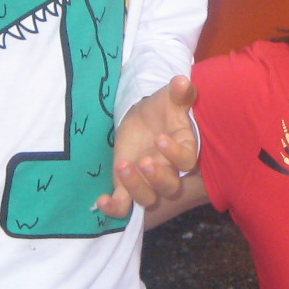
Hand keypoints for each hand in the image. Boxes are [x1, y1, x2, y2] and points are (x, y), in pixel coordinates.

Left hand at [102, 75, 199, 218]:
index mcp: (183, 149)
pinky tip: (101, 200)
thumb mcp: (169, 98)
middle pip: (169, 187)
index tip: (160, 138)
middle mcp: (168, 170)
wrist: (143, 118)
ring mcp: (147, 181)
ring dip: (136, 187)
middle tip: (144, 161)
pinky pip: (123, 205)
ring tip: (123, 165)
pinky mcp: (126, 185)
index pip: (186, 160)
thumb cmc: (161, 110)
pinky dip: (114, 208)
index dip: (175, 154)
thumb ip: (179, 93)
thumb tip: (182, 81)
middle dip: (157, 177)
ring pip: (147, 198)